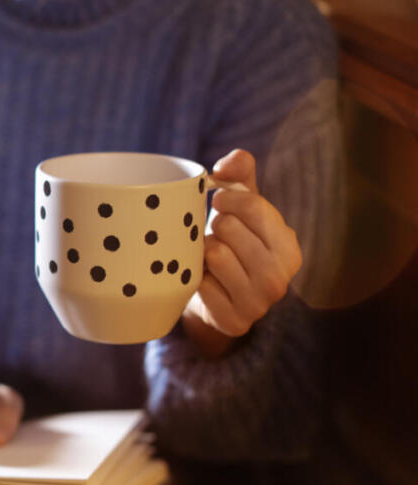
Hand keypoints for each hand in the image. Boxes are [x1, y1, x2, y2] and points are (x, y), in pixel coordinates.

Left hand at [182, 149, 302, 355]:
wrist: (218, 299)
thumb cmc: (232, 245)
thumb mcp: (243, 210)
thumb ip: (241, 177)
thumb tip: (229, 163)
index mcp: (290, 249)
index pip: (254, 207)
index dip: (228, 199)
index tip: (217, 201)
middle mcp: (280, 279)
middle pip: (229, 228)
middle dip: (215, 228)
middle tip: (216, 237)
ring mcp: (258, 304)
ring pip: (214, 255)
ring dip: (202, 252)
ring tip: (209, 258)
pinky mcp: (233, 321)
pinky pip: (200, 284)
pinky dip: (194, 278)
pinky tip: (202, 281)